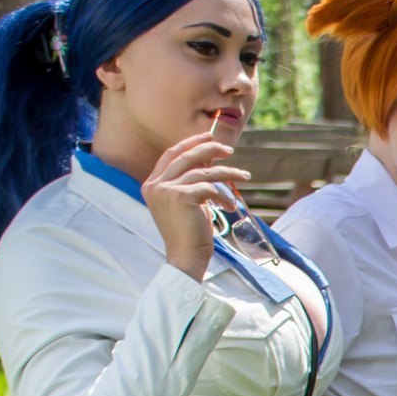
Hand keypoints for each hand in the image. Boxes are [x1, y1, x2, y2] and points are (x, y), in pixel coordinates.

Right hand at [142, 131, 250, 281]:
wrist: (185, 257)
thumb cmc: (189, 234)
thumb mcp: (187, 203)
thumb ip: (191, 182)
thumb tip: (209, 161)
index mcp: (152, 185)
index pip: (170, 155)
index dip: (189, 144)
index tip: (207, 138)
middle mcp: (155, 185)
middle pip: (185, 156)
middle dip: (208, 149)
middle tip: (228, 149)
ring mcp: (166, 190)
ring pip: (202, 171)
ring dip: (227, 172)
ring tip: (244, 176)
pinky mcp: (181, 197)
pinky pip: (209, 187)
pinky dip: (223, 195)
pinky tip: (230, 207)